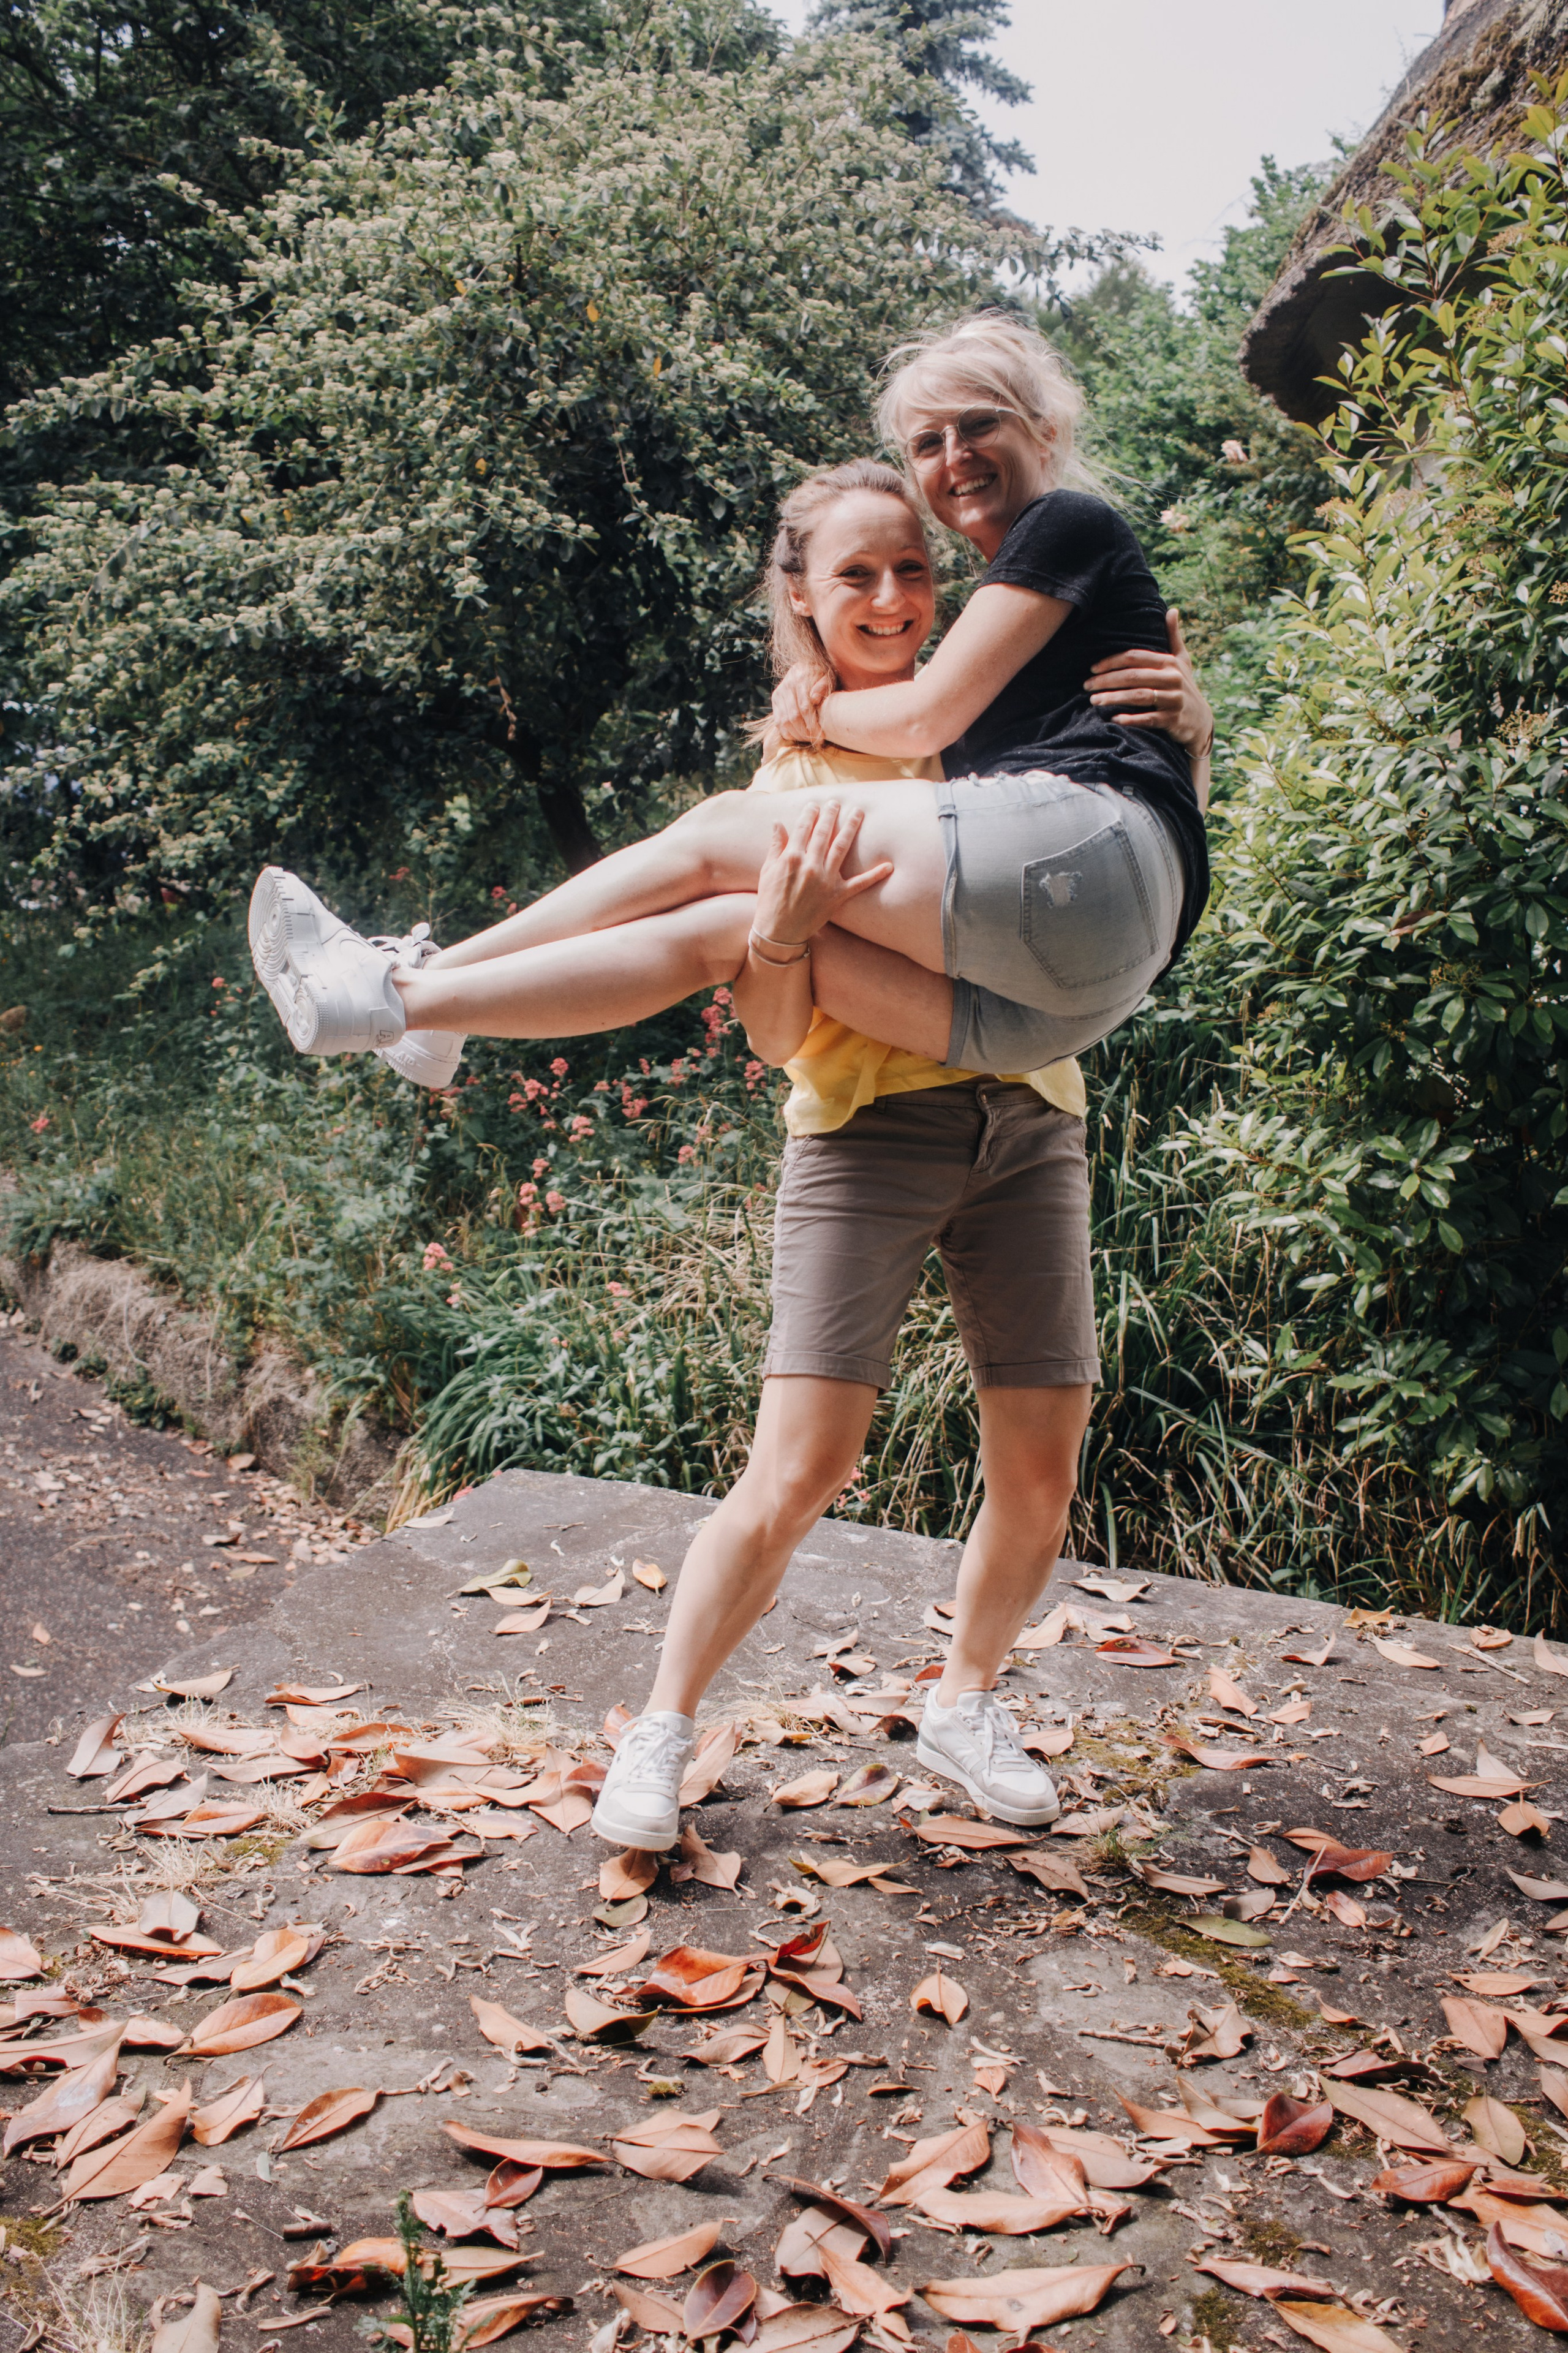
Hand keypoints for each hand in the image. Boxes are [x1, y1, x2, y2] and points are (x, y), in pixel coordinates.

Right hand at [753, 801, 892, 945]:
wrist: (778, 932)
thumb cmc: (770, 901)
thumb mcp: (767, 871)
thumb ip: (775, 846)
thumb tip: (778, 823)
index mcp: (791, 858)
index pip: (803, 829)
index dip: (809, 814)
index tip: (815, 805)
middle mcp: (810, 866)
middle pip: (824, 833)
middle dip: (831, 815)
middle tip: (837, 802)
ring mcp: (826, 880)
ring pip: (841, 848)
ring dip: (851, 828)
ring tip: (858, 813)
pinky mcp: (837, 896)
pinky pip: (859, 884)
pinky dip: (875, 875)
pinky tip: (888, 866)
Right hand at [771, 661, 832, 748]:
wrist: (807, 665)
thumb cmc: (821, 675)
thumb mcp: (827, 677)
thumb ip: (823, 686)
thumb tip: (814, 699)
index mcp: (800, 679)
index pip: (804, 708)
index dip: (812, 725)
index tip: (821, 737)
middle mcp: (786, 686)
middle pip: (793, 717)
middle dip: (805, 733)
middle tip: (816, 741)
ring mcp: (779, 693)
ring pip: (784, 721)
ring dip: (797, 735)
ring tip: (808, 740)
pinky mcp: (775, 699)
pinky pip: (778, 722)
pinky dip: (787, 732)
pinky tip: (798, 736)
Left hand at [1085, 607, 1213, 752]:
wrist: (1201, 719)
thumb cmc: (1184, 686)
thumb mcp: (1182, 660)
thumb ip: (1174, 636)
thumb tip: (1172, 610)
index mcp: (1169, 662)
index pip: (1135, 657)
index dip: (1112, 661)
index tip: (1093, 668)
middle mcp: (1172, 679)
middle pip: (1133, 676)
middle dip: (1107, 680)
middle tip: (1086, 685)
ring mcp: (1173, 700)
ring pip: (1139, 696)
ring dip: (1114, 698)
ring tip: (1094, 701)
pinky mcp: (1173, 719)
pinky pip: (1149, 719)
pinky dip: (1131, 719)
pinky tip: (1114, 719)